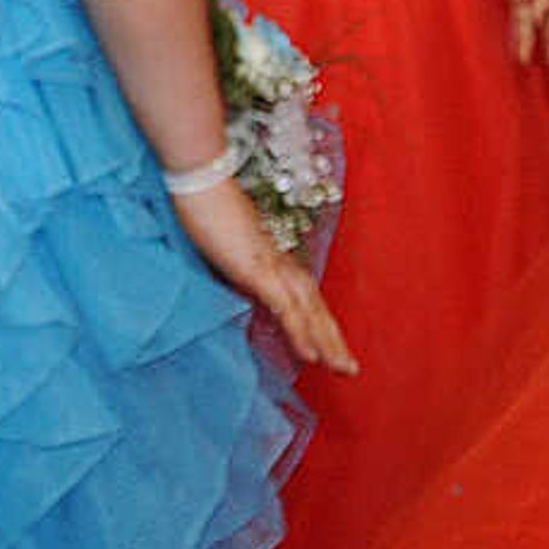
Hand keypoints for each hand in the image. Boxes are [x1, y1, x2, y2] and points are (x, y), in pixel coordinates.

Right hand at [171, 177, 359, 372]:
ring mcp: (271, 265)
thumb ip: (235, 268)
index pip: (304, 296)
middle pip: (315, 306)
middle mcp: (280, 262)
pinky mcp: (257, 270)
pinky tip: (311, 356)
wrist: (199, 179)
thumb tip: (240, 288)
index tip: (329, 348)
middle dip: (333, 339)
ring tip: (340, 368)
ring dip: (325, 342)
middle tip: (349, 369)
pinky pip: (285, 308)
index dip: (318, 323)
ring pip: (308, 311)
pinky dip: (300, 332)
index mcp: (274, 257)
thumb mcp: (222, 246)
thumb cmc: (204, 207)